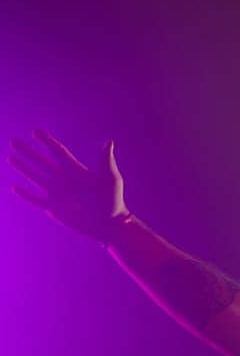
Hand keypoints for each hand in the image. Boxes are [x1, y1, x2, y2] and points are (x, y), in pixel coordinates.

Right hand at [8, 129, 129, 243]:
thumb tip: (109, 141)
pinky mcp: (55, 208)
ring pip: (36, 177)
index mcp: (76, 170)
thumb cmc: (113, 200)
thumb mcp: (111, 178)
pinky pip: (36, 199)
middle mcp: (64, 179)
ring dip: (23, 168)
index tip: (35, 131)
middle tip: (13, 141)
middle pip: (41, 162)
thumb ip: (106, 160)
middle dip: (28, 152)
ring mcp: (58, 193)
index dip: (46, 141)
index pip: (57, 151)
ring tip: (10, 158)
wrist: (109, 224)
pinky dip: (26, 194)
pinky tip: (15, 188)